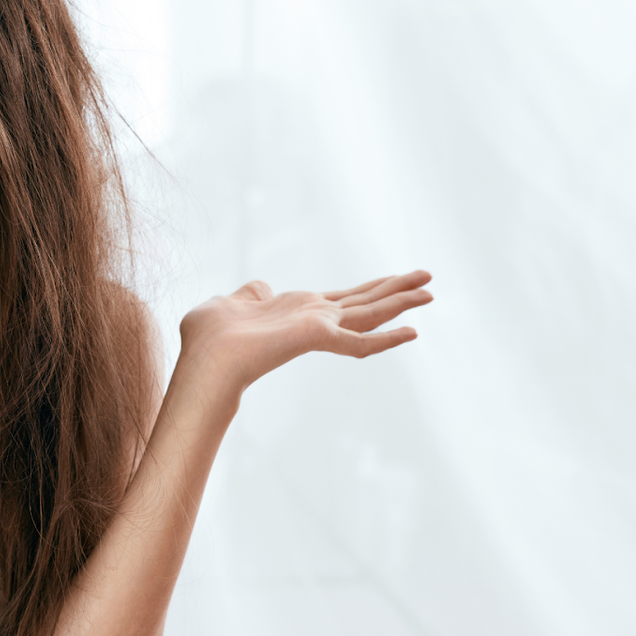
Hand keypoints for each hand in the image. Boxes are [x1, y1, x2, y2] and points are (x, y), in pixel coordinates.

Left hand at [177, 270, 432, 395]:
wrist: (204, 358)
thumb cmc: (208, 337)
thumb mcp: (231, 303)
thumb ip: (250, 295)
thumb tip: (260, 286)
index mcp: (297, 309)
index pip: (342, 298)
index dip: (366, 288)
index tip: (388, 280)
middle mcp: (314, 318)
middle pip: (365, 300)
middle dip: (396, 288)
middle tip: (428, 276)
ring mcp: (319, 328)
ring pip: (371, 313)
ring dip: (401, 300)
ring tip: (431, 291)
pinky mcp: (319, 337)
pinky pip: (362, 341)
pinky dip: (388, 339)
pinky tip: (414, 331)